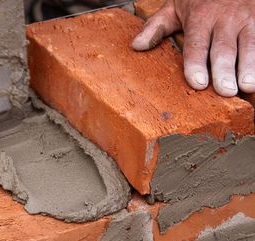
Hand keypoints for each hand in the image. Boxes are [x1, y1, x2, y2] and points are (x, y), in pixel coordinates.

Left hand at [132, 0, 254, 96]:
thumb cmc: (198, 0)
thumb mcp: (173, 8)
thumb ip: (156, 28)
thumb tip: (136, 46)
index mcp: (200, 19)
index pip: (196, 45)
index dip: (196, 64)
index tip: (198, 83)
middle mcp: (224, 20)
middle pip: (224, 49)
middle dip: (224, 70)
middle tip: (225, 91)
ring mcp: (247, 19)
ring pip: (250, 44)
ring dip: (249, 65)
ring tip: (248, 86)